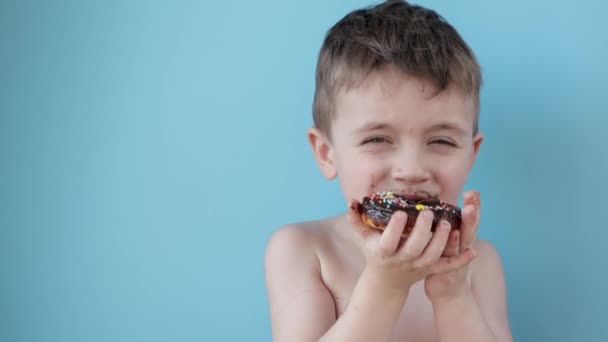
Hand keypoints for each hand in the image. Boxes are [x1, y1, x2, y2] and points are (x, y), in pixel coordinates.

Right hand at [348, 200, 475, 294]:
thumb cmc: (373, 253)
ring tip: (448, 223)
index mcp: (383, 252)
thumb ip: (355, 218)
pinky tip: (472, 251)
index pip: (388, 242)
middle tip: (429, 212)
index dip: (395, 229)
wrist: (385, 282)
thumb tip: (352, 200)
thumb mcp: (362, 237)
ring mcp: (417, 267)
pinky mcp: (430, 270)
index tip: (401, 214)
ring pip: (432, 256)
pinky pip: (446, 267)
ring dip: (441, 241)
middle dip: (422, 231)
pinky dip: (460, 261)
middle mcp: (401, 261)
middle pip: (414, 249)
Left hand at [424, 190, 479, 301]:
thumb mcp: (448, 246)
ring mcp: (459, 259)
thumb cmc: (443, 265)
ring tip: (468, 209)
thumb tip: (433, 209)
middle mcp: (464, 248)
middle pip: (470, 226)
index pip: (469, 220)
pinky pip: (452, 256)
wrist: (449, 295)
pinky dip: (455, 246)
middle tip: (473, 194)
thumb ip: (444, 229)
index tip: (473, 191)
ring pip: (465, 239)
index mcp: (462, 240)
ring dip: (467, 225)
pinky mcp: (450, 269)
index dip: (473, 206)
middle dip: (473, 210)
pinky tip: (455, 233)